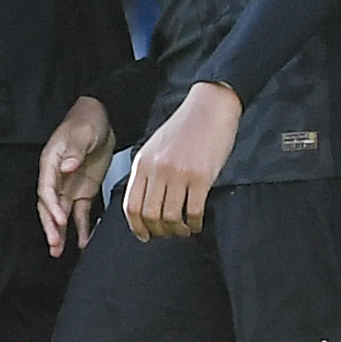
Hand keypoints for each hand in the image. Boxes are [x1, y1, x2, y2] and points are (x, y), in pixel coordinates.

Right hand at [37, 95, 113, 254]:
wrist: (100, 118)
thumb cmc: (86, 121)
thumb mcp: (82, 132)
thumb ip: (75, 150)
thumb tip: (67, 167)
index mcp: (51, 163)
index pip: (46, 189)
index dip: (51, 206)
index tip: (60, 219)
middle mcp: (57, 178)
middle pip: (49, 206)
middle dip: (50, 226)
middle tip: (55, 243)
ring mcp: (69, 186)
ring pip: (61, 214)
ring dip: (60, 232)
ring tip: (59, 251)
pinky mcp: (83, 191)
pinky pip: (80, 213)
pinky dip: (81, 228)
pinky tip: (83, 242)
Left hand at [125, 81, 237, 239]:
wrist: (209, 106)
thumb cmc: (184, 127)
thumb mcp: (155, 147)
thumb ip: (147, 172)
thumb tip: (143, 202)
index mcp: (142, 162)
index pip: (131, 204)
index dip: (136, 226)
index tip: (143, 235)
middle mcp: (157, 169)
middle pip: (149, 215)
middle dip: (158, 231)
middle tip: (167, 234)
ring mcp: (179, 173)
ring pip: (170, 217)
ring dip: (177, 230)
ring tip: (184, 230)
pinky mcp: (201, 176)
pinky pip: (193, 211)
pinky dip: (194, 223)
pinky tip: (197, 223)